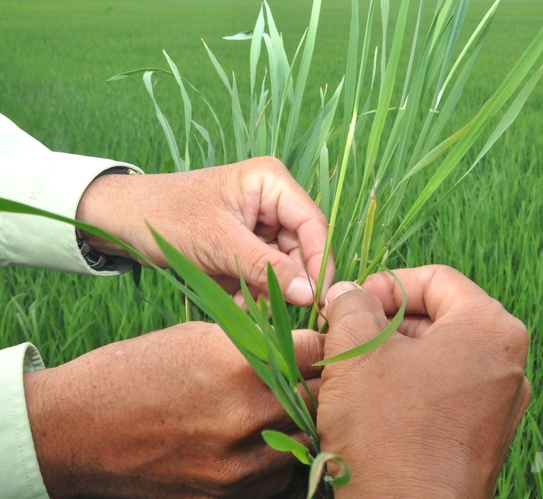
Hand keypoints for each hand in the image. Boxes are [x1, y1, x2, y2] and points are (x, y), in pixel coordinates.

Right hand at [24, 322, 324, 498]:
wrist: (77, 430)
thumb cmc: (136, 370)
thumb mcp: (199, 337)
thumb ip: (256, 344)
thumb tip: (298, 345)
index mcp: (242, 365)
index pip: (318, 353)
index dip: (326, 346)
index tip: (324, 347)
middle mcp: (248, 417)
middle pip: (320, 400)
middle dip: (320, 386)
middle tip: (313, 379)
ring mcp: (239, 466)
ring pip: (308, 444)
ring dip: (305, 426)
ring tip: (289, 412)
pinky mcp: (227, 497)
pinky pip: (280, 479)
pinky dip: (281, 460)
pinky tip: (266, 443)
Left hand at [76, 157, 333, 304]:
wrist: (120, 220)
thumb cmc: (166, 217)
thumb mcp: (219, 244)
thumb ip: (267, 268)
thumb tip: (311, 295)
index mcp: (271, 182)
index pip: (313, 225)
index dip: (318, 263)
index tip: (318, 300)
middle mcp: (272, 200)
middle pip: (300, 249)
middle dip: (285, 282)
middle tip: (271, 310)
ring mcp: (259, 224)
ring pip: (282, 267)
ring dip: (265, 291)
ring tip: (240, 304)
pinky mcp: (245, 244)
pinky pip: (262, 273)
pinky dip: (251, 291)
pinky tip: (233, 300)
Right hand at [316, 265, 530, 497]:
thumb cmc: (387, 431)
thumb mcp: (356, 350)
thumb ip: (351, 304)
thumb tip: (348, 291)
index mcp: (491, 329)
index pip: (437, 279)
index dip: (388, 283)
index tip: (352, 303)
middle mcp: (508, 363)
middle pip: (441, 315)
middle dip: (388, 319)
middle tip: (347, 333)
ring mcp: (500, 403)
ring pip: (439, 354)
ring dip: (395, 353)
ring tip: (354, 368)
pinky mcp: (484, 435)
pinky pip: (445, 389)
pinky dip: (410, 384)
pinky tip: (374, 399)